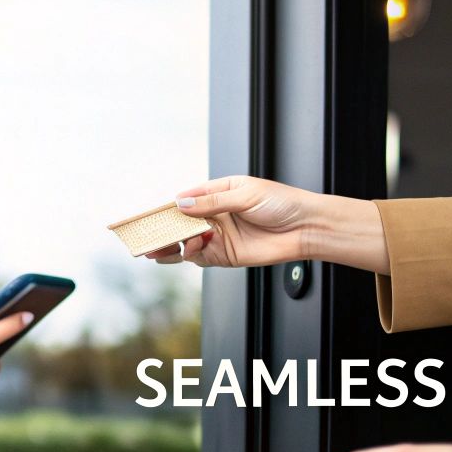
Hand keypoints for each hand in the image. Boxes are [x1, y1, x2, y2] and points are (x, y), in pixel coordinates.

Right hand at [144, 175, 389, 274]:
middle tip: (145, 237)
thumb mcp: (244, 194)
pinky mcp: (226, 256)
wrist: (306, 228)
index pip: (185, 200)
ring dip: (171, 246)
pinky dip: (192, 254)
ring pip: (186, 243)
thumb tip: (181, 203)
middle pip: (180, 224)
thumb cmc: (282, 203)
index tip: (148, 215)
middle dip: (162, 231)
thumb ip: (211, 202)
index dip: (166, 207)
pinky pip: (200, 258)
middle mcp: (215, 216)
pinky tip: (191, 248)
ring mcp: (219, 237)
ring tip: (157, 249)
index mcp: (218, 193)